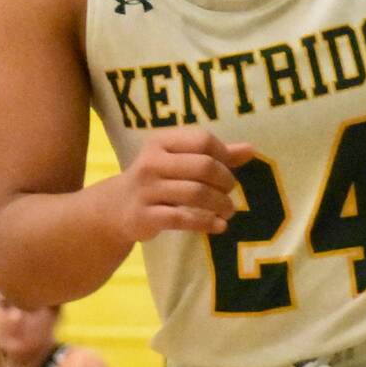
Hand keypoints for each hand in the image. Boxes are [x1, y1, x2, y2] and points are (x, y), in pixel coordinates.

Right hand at [115, 130, 257, 241]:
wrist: (115, 208)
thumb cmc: (156, 180)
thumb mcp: (178, 161)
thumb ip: (214, 155)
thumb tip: (250, 149)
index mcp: (161, 143)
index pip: (202, 140)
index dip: (224, 154)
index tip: (231, 169)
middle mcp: (152, 163)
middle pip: (203, 166)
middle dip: (225, 181)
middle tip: (230, 193)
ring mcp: (147, 190)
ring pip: (196, 194)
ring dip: (220, 204)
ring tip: (229, 211)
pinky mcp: (146, 216)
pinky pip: (183, 219)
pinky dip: (207, 223)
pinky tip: (219, 226)